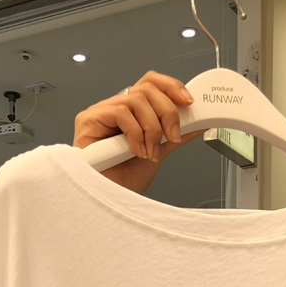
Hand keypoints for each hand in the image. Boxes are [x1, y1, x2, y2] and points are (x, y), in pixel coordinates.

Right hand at [73, 71, 200, 193]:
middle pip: (146, 88)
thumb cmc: (126, 181)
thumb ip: (174, 134)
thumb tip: (197, 123)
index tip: (188, 103)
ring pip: (136, 99)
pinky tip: (136, 151)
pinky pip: (120, 112)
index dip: (171, 87)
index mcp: (132, 113)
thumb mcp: (158, 152)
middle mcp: (116, 109)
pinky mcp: (88, 120)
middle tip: (173, 136)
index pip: (150, 84)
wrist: (113, 203)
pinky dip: (135, 133)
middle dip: (167, 112)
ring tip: (150, 151)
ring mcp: (101, 113)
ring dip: (151, 128)